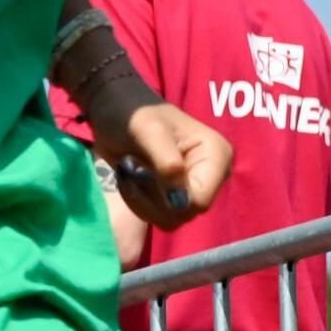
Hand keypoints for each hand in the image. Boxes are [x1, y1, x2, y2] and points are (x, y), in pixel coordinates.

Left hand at [104, 100, 232, 225]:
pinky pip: (159, 218)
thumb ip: (165, 161)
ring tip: (132, 172)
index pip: (200, 201)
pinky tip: (132, 180)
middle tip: (134, 170)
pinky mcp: (176, 197)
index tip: (145, 173)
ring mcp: (194, 188)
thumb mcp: (147, 130)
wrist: (114, 110)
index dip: (169, 197)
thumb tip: (181, 198)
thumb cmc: (132, 113)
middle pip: (185, 214)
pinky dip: (139, 203)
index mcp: (216, 155)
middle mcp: (212, 176)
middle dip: (152, 198)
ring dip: (142, 201)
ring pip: (171, 220)